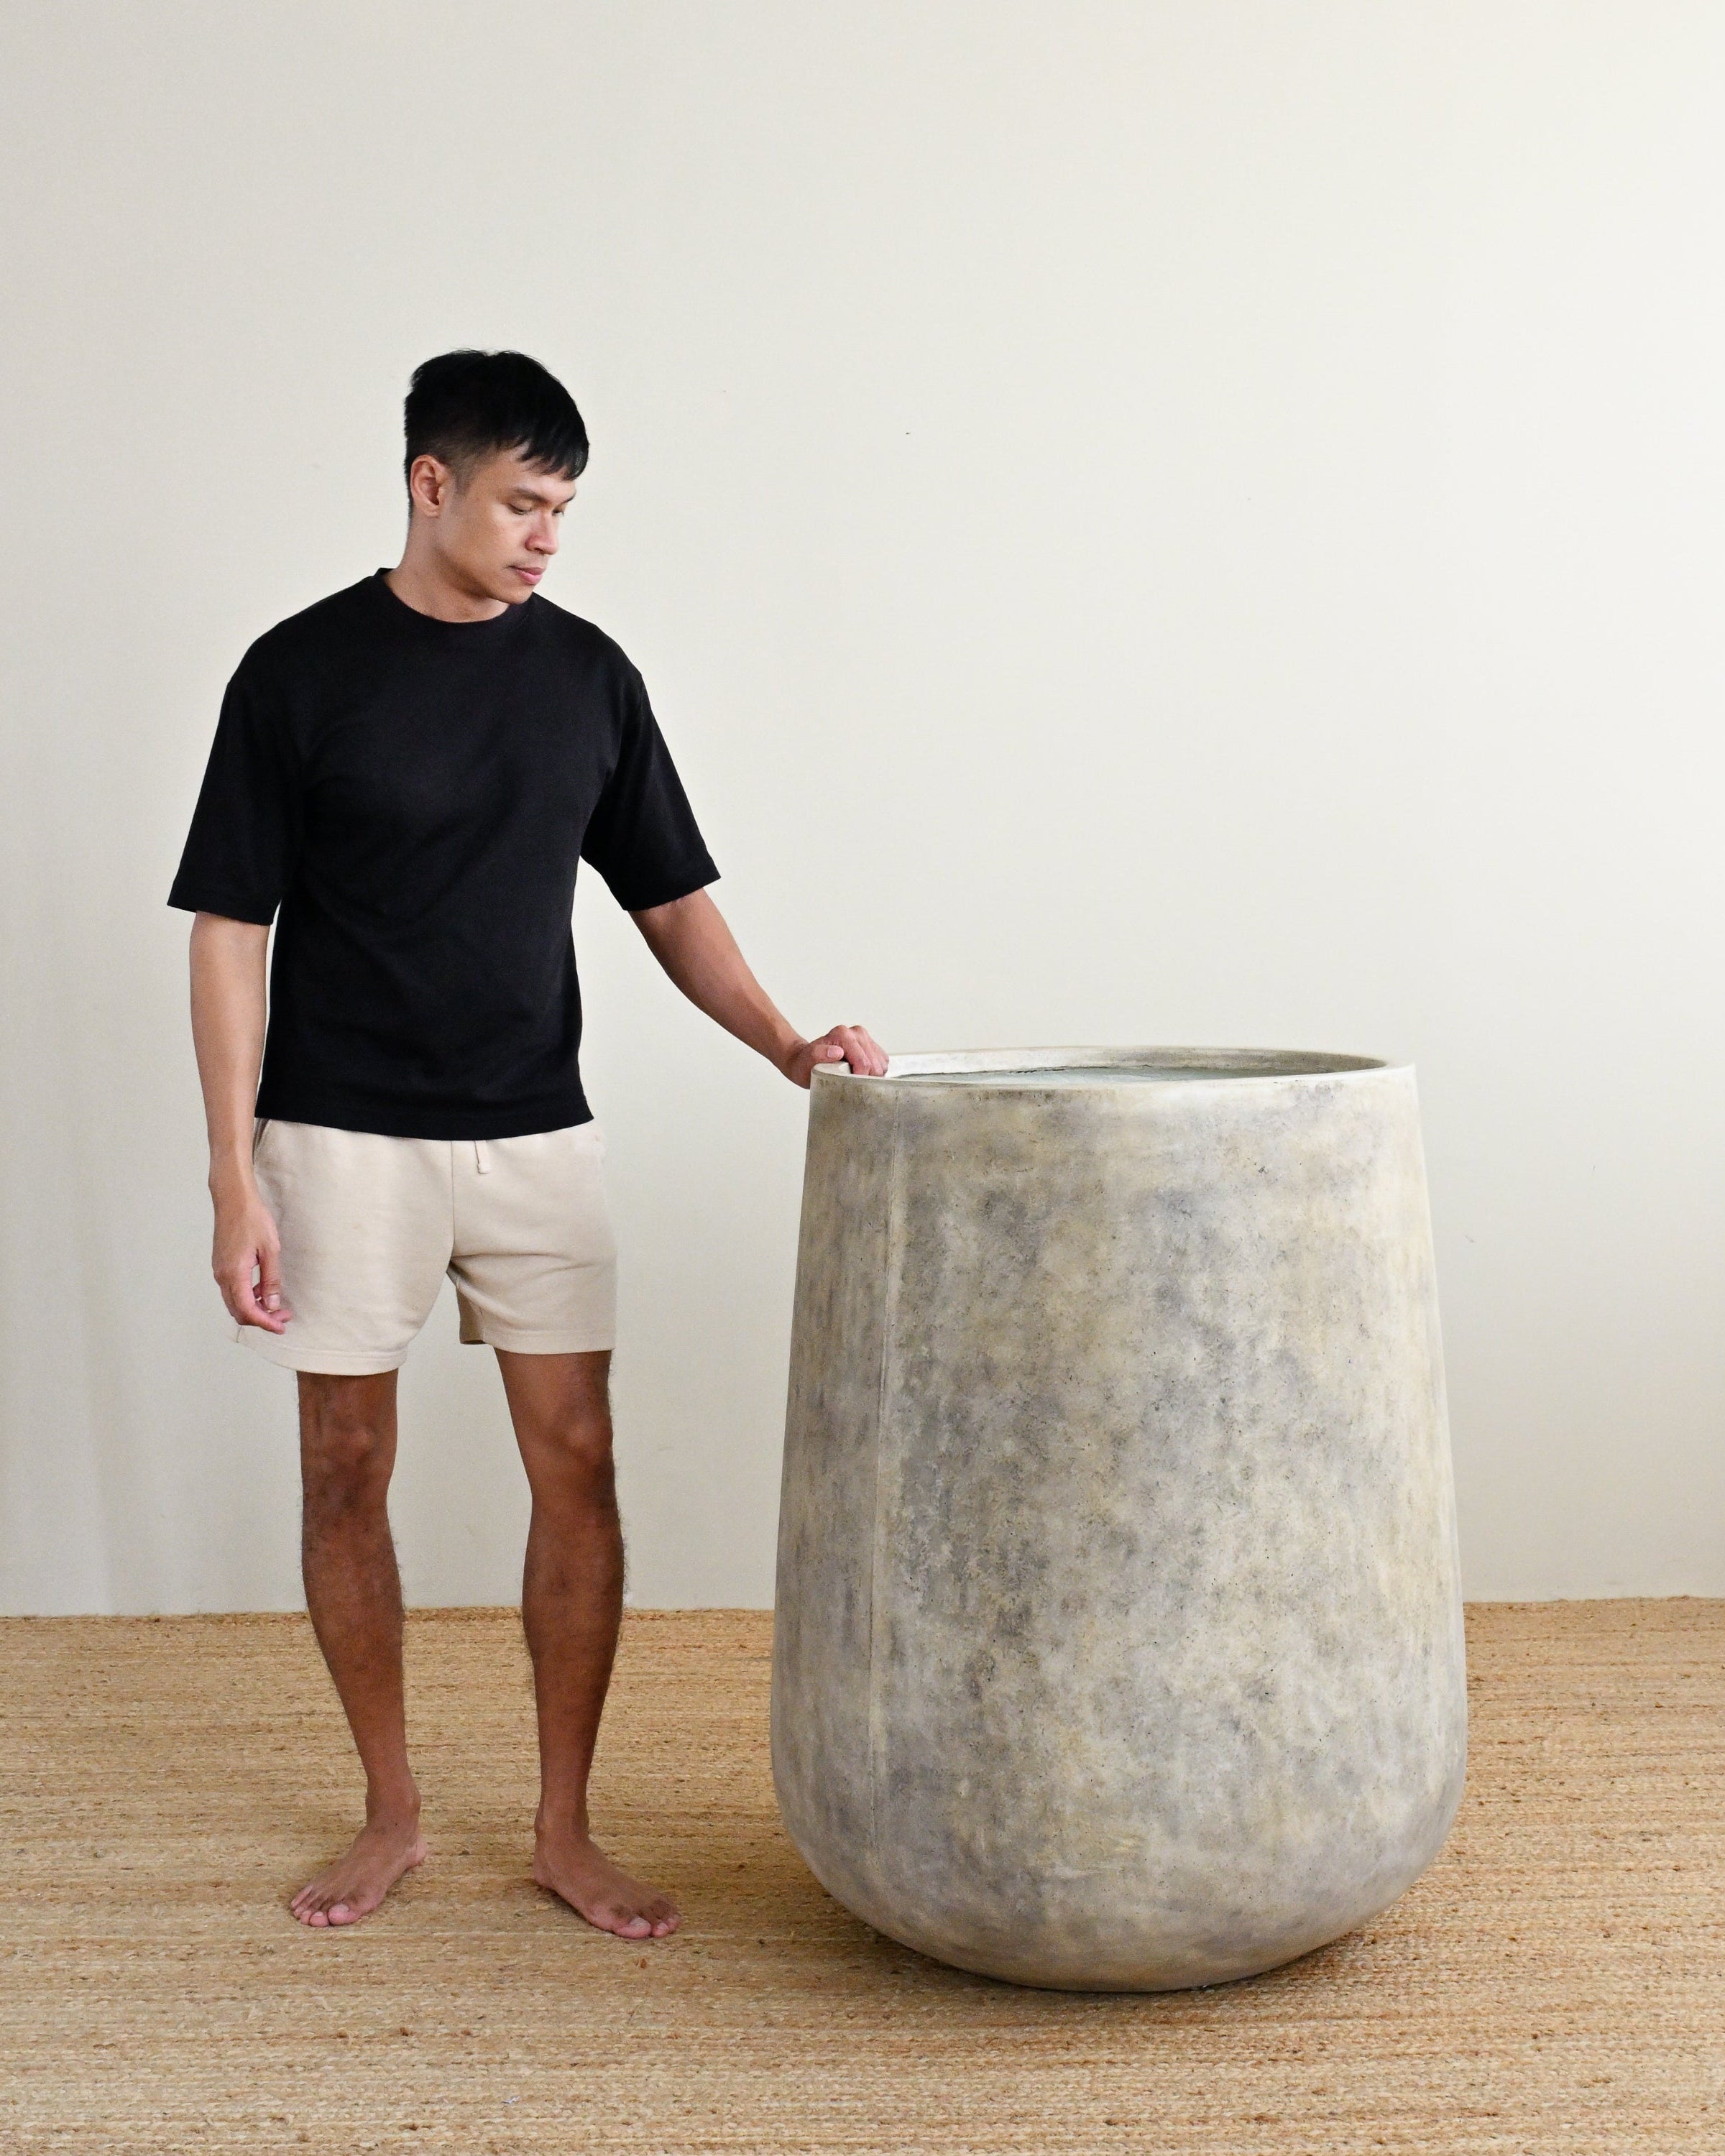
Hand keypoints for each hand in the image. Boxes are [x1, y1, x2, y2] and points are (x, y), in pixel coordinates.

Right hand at [212, 1179, 293, 1332]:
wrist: (233, 1199)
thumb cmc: (252, 1219)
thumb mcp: (270, 1249)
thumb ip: (271, 1279)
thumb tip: (273, 1304)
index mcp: (234, 1274)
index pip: (248, 1310)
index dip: (265, 1323)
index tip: (281, 1327)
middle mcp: (222, 1276)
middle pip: (239, 1311)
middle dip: (261, 1319)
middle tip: (283, 1317)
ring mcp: (219, 1271)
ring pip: (235, 1302)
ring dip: (255, 1308)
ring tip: (277, 1306)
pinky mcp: (221, 1265)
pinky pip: (233, 1290)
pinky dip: (248, 1296)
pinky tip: (264, 1290)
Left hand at [783, 1024, 888, 1087]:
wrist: (806, 1059)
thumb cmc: (806, 1064)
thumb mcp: (806, 1062)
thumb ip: (818, 1055)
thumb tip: (836, 1052)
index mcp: (843, 1034)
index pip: (864, 1063)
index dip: (860, 1079)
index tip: (850, 1087)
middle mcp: (856, 1032)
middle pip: (875, 1064)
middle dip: (866, 1079)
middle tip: (850, 1083)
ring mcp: (864, 1037)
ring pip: (881, 1064)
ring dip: (871, 1076)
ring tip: (853, 1078)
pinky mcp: (871, 1044)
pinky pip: (882, 1063)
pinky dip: (874, 1072)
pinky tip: (860, 1074)